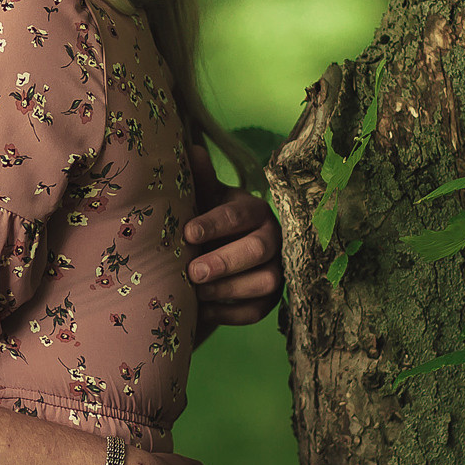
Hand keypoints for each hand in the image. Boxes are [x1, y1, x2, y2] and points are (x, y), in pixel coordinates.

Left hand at [185, 145, 284, 328]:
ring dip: (229, 289)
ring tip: (197, 292)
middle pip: (259, 249)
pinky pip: (258, 311)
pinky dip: (231, 314)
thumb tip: (191, 150)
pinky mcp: (271, 299)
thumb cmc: (207, 221)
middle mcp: (272, 237)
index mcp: (253, 209)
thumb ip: (199, 179)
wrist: (216, 252)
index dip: (214, 224)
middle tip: (194, 271)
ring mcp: (276, 269)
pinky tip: (204, 311)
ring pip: (266, 282)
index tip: (188, 233)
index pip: (238, 215)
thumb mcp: (203, 200)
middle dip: (226, 262)